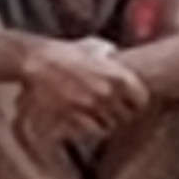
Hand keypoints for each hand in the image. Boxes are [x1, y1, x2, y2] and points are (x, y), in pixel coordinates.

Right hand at [15, 38, 150, 146]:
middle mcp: (108, 92)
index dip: (136, 104)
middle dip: (119, 115)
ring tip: (95, 115)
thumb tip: (117, 54)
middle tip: (109, 111)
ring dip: (103, 123)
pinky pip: (91, 131)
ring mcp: (91, 106)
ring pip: (109, 127)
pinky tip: (82, 119)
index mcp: (118, 75)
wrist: (35, 60)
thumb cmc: (63, 52)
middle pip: (126, 117)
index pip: (142, 100)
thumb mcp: (92, 46)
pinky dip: (88, 128)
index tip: (129, 104)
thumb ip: (109, 53)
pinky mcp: (75, 116)